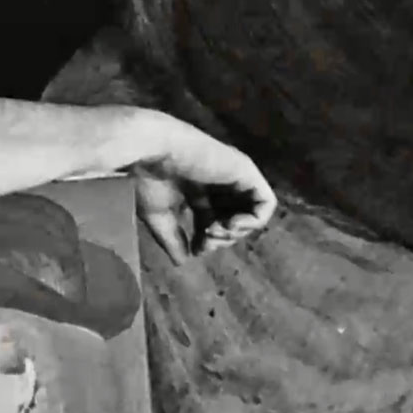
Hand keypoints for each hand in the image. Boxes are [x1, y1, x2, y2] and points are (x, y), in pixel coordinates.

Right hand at [126, 110, 276, 257]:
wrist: (149, 151)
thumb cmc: (148, 178)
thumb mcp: (159, 216)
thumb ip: (173, 238)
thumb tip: (182, 262)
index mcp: (199, 191)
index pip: (215, 222)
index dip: (209, 242)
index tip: (197, 249)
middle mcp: (219, 184)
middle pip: (234, 221)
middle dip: (223, 239)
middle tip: (207, 239)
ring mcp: (234, 177)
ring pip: (252, 214)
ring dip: (237, 232)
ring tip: (218, 229)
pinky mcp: (246, 171)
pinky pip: (265, 203)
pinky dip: (254, 220)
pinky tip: (231, 223)